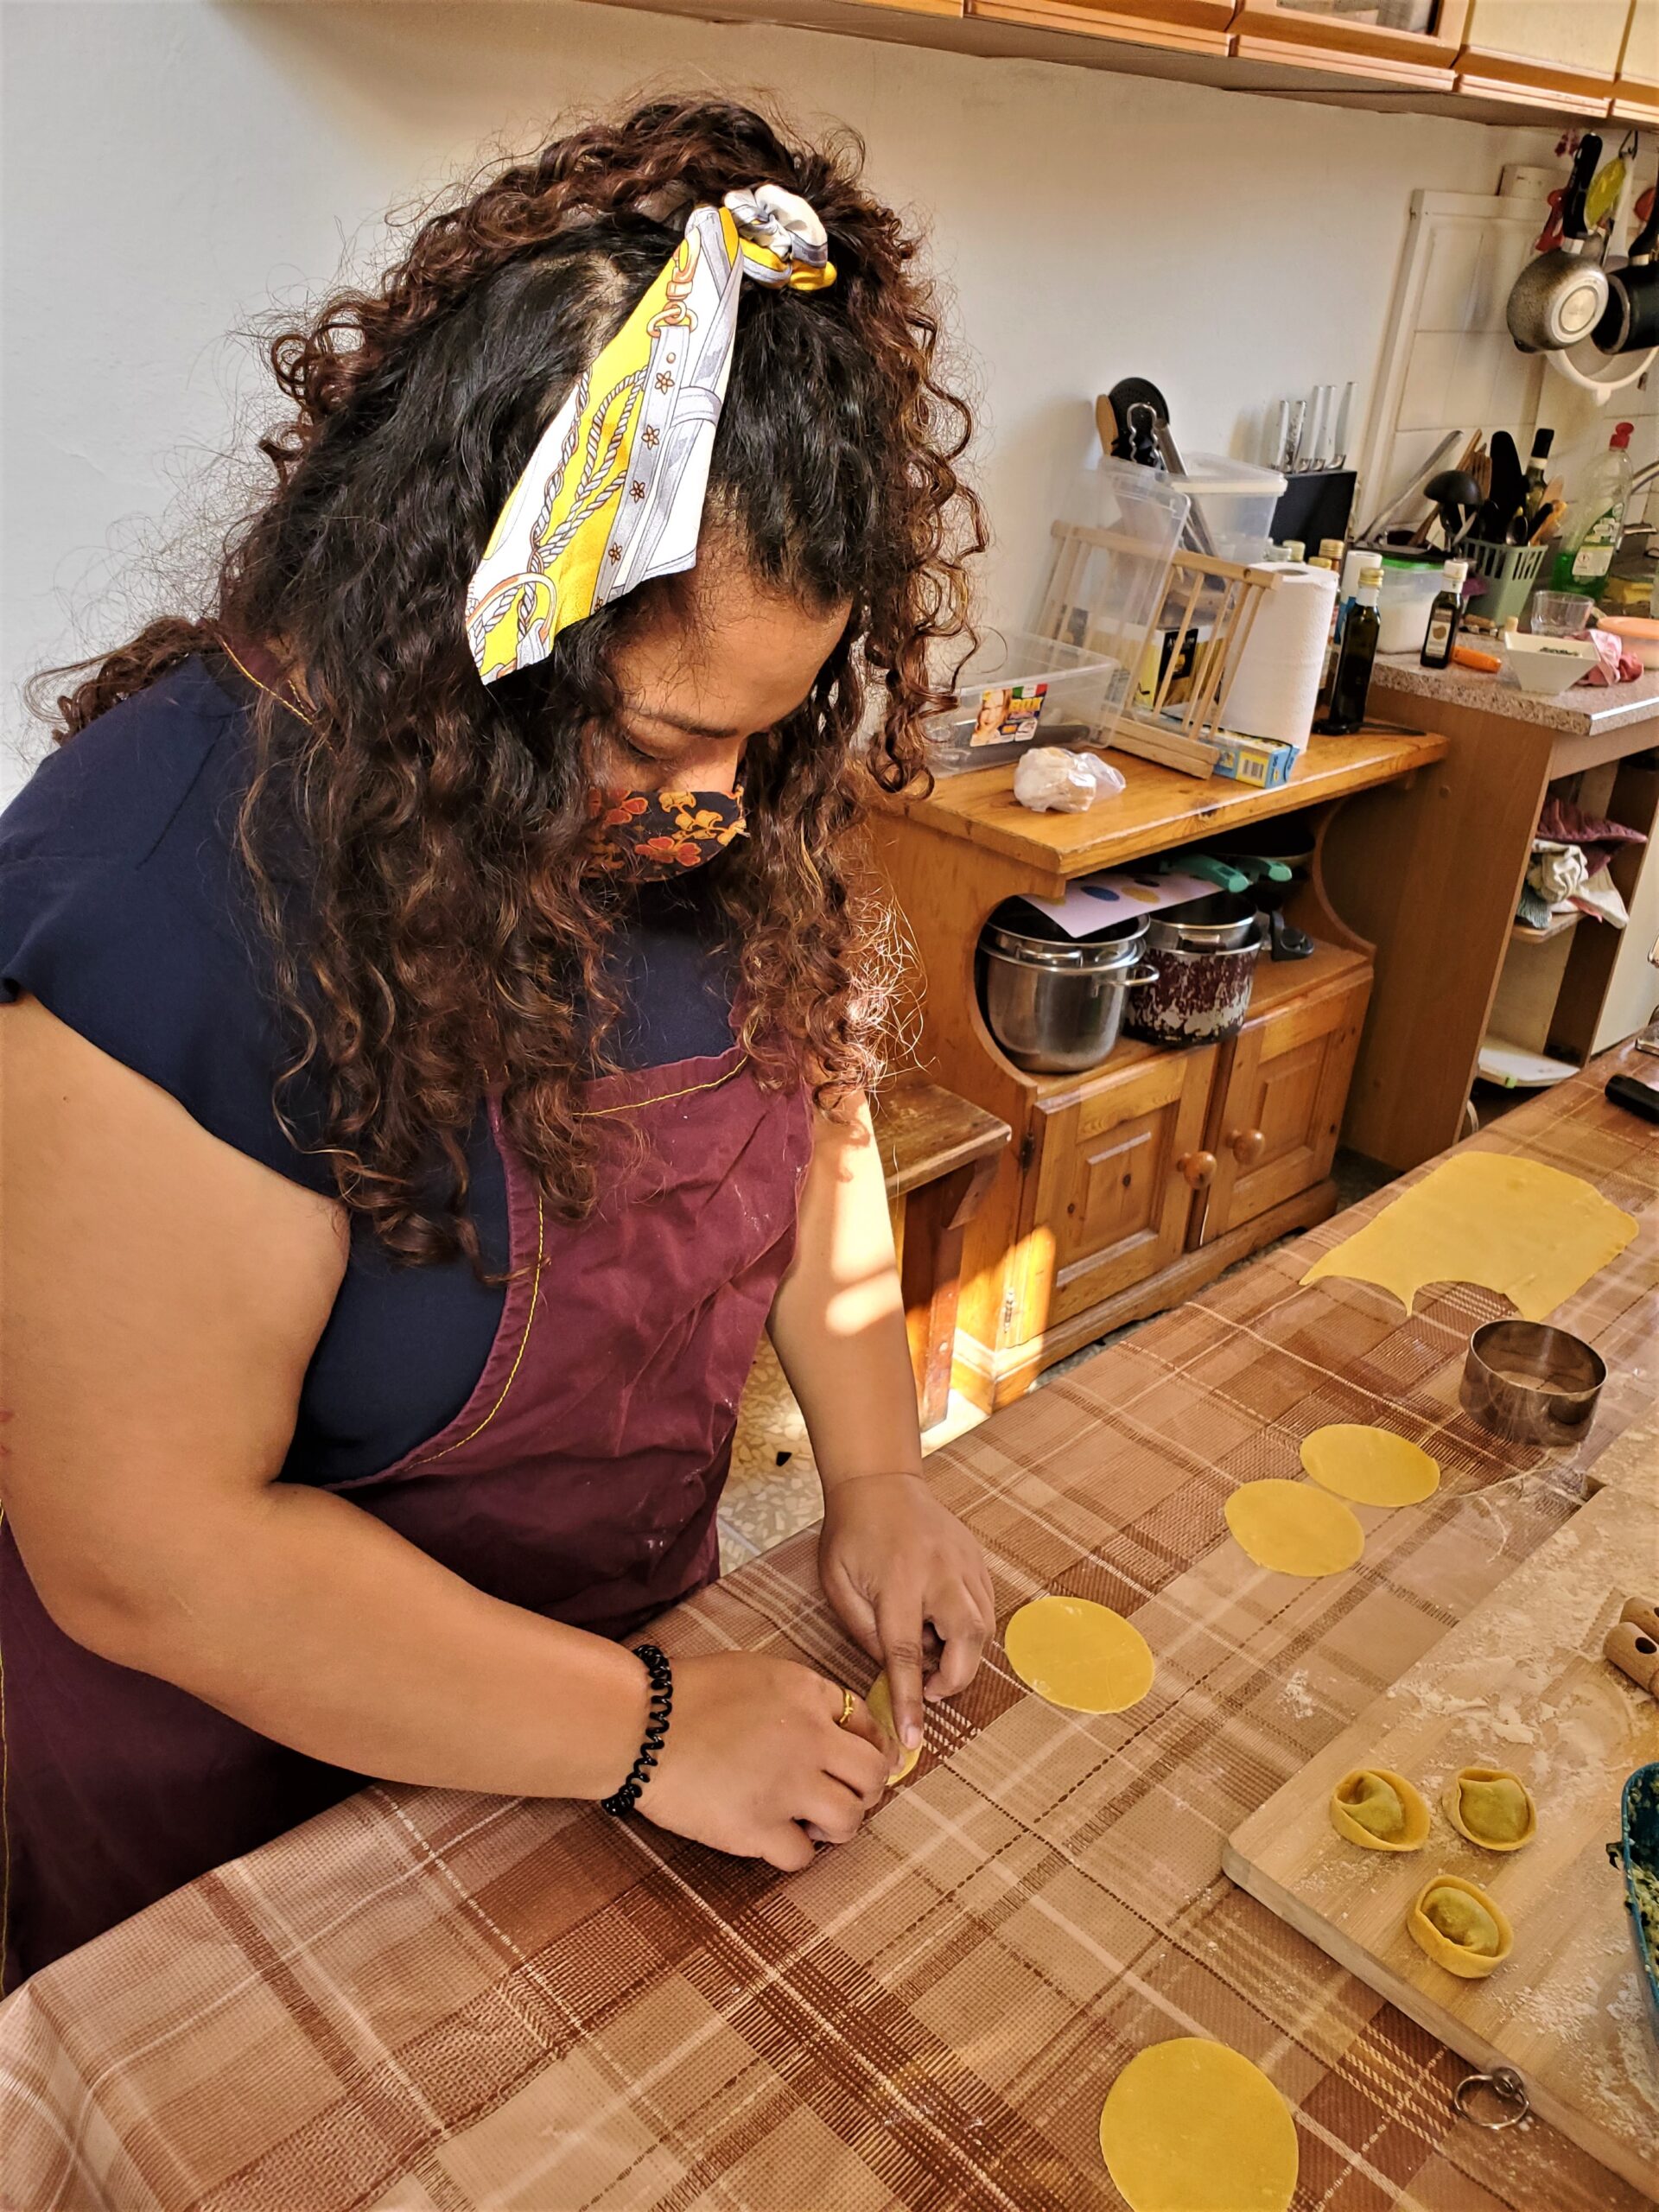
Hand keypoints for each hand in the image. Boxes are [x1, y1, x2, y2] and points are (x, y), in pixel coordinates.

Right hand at [634, 1652, 890, 1871]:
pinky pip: (802, 1856)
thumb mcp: (755, 1672)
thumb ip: (799, 1696)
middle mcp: (810, 1738)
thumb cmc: (687, 1694)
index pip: (868, 1724)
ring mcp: (787, 1786)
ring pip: (850, 1821)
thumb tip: (829, 1726)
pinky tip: (773, 1838)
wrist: (638, 1726)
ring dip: (836, 1826)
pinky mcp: (758, 1828)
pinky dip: (792, 1852)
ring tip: (810, 1821)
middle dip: (866, 1791)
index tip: (854, 1764)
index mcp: (807, 1692)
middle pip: (874, 1776)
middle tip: (842, 1796)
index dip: (867, 1748)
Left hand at [818, 1473, 994, 1754]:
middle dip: (952, 1678)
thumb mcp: (838, 1584)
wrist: (880, 1482)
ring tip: (930, 1643)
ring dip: (962, 1654)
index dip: (910, 1703)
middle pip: (966, 1643)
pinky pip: (986, 1608)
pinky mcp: (978, 1561)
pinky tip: (942, 1620)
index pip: (907, 1656)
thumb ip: (864, 1631)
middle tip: (926, 1684)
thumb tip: (892, 1671)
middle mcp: (940, 1574)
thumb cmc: (851, 1533)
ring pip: (983, 1629)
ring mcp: (965, 1565)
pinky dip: (970, 1628)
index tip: (913, 1740)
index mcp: (899, 1582)